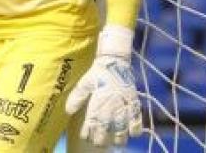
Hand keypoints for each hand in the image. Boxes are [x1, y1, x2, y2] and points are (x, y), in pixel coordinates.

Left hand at [65, 25, 142, 146]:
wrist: (115, 62)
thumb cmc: (98, 74)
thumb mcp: (84, 83)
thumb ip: (77, 97)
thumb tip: (68, 111)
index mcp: (98, 101)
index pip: (91, 123)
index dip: (88, 133)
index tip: (85, 136)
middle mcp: (111, 106)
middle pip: (106, 129)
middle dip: (101, 139)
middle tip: (98, 143)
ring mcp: (124, 106)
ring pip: (122, 129)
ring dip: (119, 139)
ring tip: (115, 142)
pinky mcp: (134, 104)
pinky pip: (138, 121)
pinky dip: (135, 130)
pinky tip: (131, 133)